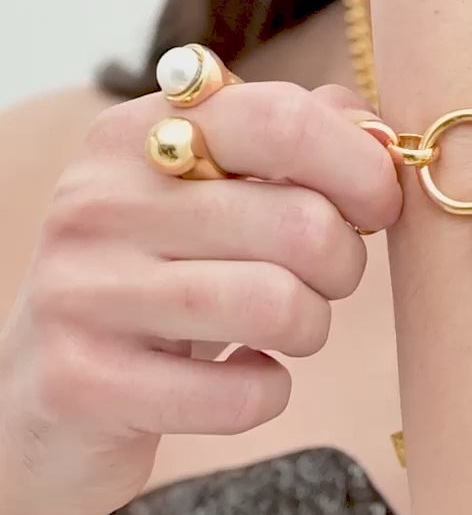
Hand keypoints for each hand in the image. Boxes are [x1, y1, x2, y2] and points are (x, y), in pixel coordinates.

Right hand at [0, 81, 400, 514]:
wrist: (47, 394)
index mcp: (139, 134)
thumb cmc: (163, 275)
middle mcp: (99, 199)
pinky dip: (268, 392)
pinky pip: (241, 394)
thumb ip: (296, 141)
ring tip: (288, 326)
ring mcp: (83, 290)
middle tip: (325, 279)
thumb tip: (381, 135)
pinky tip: (243, 375)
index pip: (282, 119)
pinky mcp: (82, 382)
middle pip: (300, 222)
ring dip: (312, 326)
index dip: (360, 166)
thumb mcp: (213, 192)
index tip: (377, 203)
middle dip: (344, 263)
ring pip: (278, 305)